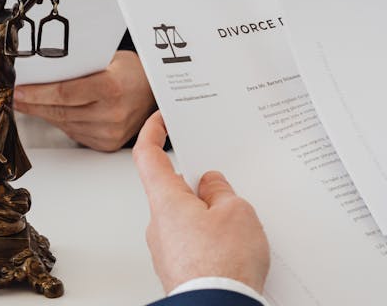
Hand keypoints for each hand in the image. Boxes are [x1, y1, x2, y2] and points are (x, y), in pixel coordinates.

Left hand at [13, 50, 155, 150]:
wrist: (155, 93)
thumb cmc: (131, 72)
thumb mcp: (107, 60)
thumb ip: (77, 67)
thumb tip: (40, 71)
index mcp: (112, 88)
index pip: (64, 93)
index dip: (36, 93)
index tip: (18, 89)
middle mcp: (112, 114)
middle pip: (59, 110)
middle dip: (32, 103)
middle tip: (14, 95)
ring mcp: (109, 132)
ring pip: (63, 123)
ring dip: (42, 113)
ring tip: (26, 102)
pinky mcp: (106, 143)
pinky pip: (73, 132)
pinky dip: (58, 121)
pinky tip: (49, 111)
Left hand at [133, 111, 269, 293]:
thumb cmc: (222, 266)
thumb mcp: (236, 212)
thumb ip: (221, 191)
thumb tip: (212, 186)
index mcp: (166, 200)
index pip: (148, 155)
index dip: (152, 132)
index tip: (160, 119)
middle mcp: (158, 223)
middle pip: (174, 189)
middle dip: (201, 186)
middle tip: (227, 189)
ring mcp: (166, 248)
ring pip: (186, 218)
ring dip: (209, 216)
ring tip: (238, 228)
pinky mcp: (178, 268)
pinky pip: (193, 242)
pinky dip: (211, 239)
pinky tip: (233, 248)